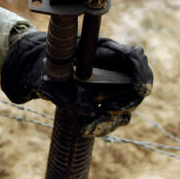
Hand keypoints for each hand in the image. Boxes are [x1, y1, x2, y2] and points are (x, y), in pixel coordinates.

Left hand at [0, 30, 152, 135]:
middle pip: (136, 87)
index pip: (134, 58)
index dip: (142, 74)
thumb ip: (70, 89)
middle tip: (107, 111)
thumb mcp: (53, 73)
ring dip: (109, 121)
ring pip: (126, 108)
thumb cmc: (47, 63)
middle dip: (125, 104)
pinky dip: (102, 126)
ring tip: (86, 127)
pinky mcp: (106, 102)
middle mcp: (114, 68)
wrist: (37, 71)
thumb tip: (93, 109)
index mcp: (106, 51)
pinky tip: (85, 128)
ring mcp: (112, 86)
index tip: (140, 90)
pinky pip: (114, 118)